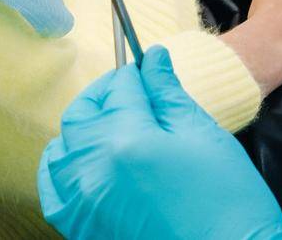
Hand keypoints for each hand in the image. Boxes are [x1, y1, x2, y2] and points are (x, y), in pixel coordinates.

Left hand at [37, 47, 281, 239]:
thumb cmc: (227, 200)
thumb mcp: (202, 135)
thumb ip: (168, 94)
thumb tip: (152, 58)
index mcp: (125, 139)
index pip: (119, 88)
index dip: (137, 74)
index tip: (149, 71)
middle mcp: (93, 169)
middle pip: (83, 114)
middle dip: (105, 96)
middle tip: (133, 93)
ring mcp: (82, 203)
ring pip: (62, 149)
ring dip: (83, 129)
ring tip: (112, 126)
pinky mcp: (82, 229)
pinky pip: (54, 191)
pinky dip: (62, 169)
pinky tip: (84, 161)